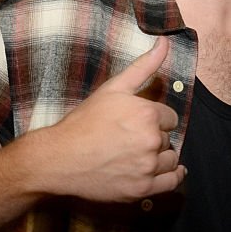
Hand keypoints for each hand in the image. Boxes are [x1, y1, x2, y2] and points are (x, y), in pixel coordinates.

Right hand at [39, 37, 184, 201]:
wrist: (58, 159)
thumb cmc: (84, 122)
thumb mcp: (113, 88)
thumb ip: (144, 66)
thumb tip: (165, 42)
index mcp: (147, 114)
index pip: (170, 118)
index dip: (155, 119)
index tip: (139, 123)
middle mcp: (150, 141)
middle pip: (167, 138)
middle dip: (154, 138)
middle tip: (132, 139)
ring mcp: (146, 167)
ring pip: (170, 159)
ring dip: (161, 157)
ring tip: (140, 155)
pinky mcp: (141, 189)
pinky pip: (171, 182)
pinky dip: (173, 176)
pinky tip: (165, 171)